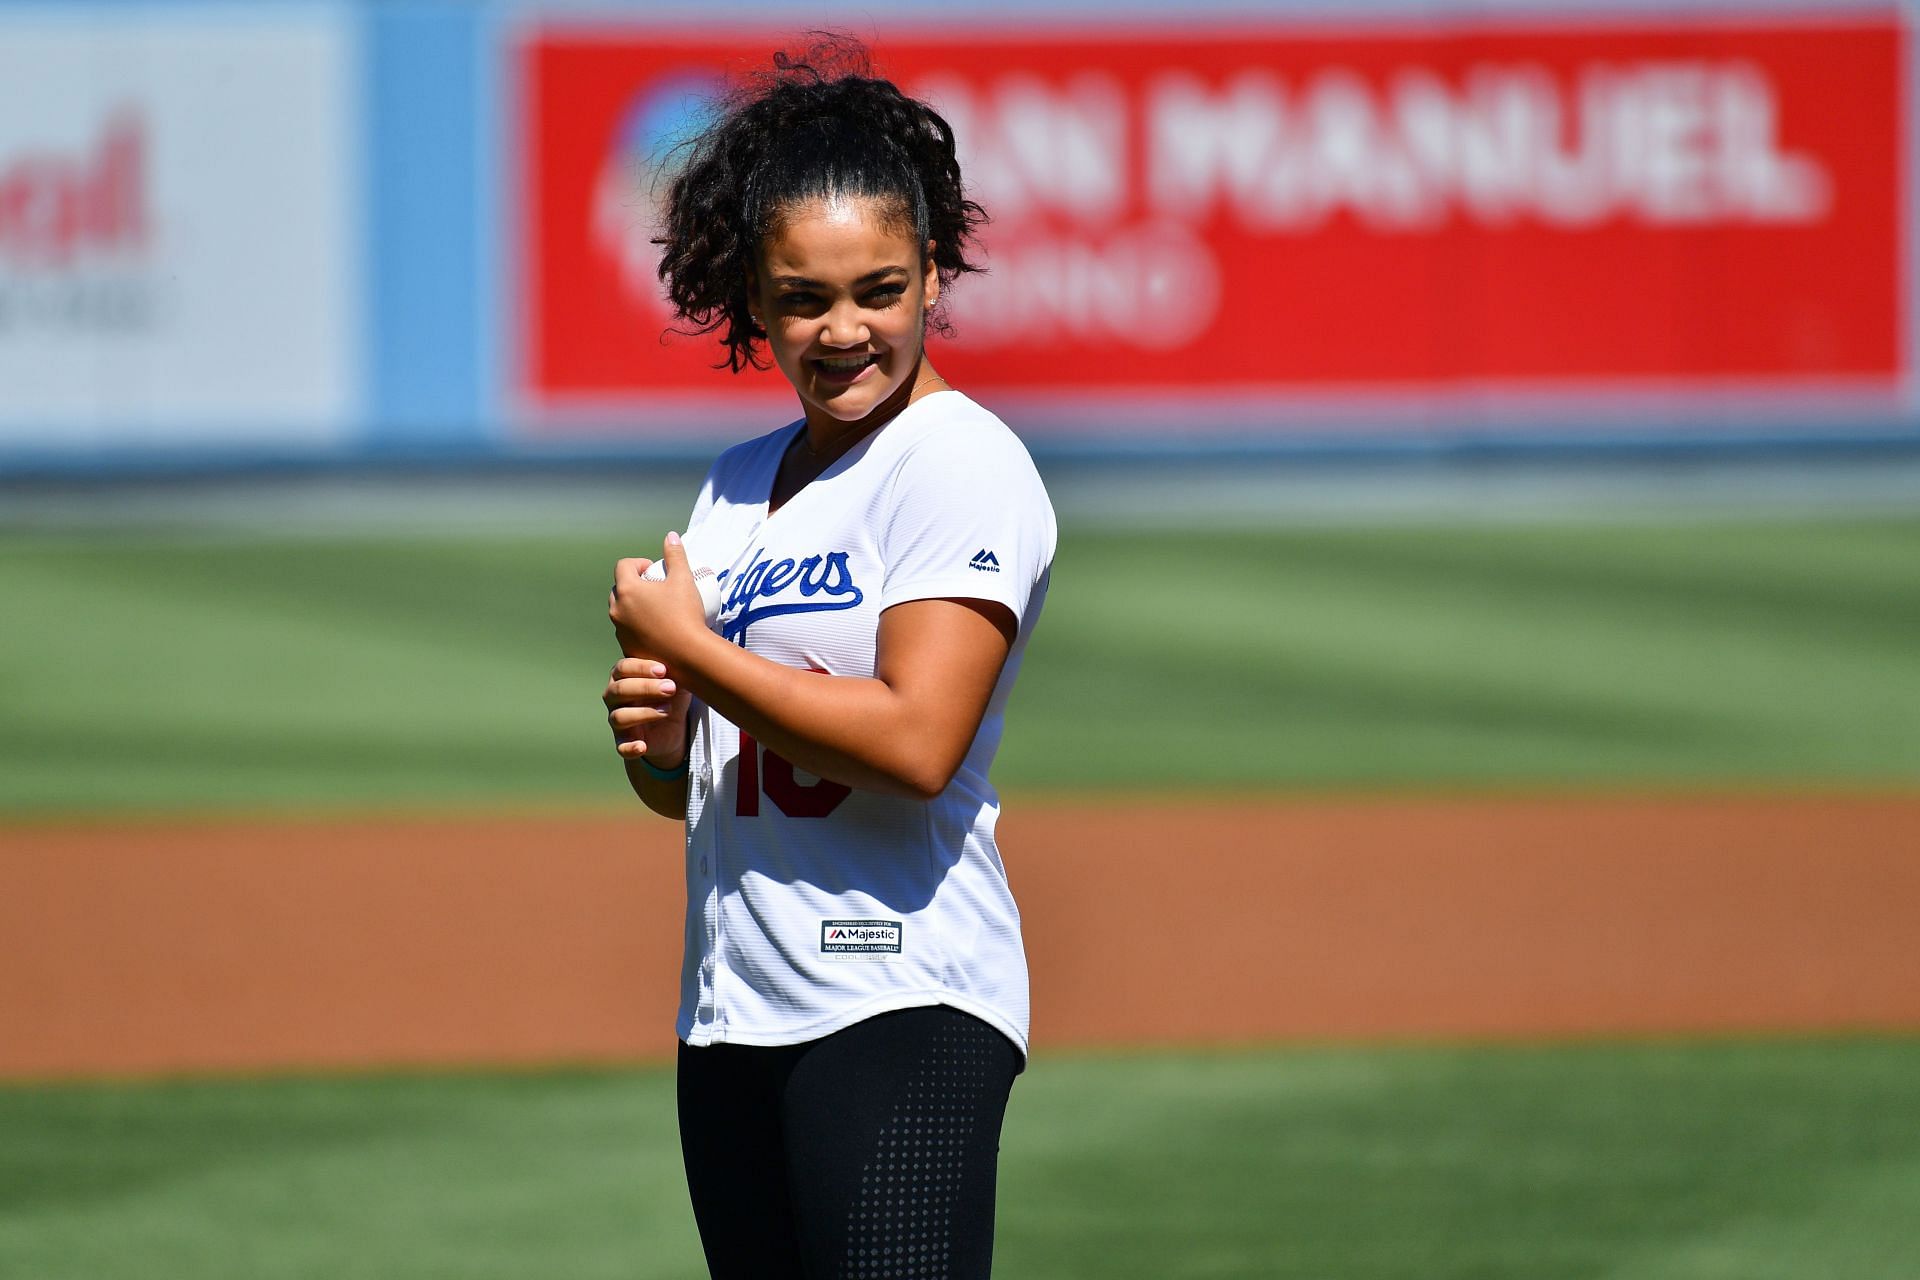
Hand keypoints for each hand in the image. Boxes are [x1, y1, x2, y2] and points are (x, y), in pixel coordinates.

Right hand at [602, 657, 692, 767]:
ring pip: (619, 717)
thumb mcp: (676, 678)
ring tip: (668, 710)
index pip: (623, 668)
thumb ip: (676, 668)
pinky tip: (642, 746)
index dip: (641, 668)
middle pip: (619, 690)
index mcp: (622, 676)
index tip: (663, 670)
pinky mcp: (624, 741)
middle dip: (646, 687)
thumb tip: (688, 658)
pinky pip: (621, 747)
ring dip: (644, 713)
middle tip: (671, 688)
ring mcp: (616, 720)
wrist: (672, 725)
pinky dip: (630, 748)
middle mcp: (614, 697)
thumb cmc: (670, 693)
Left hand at [608, 532, 706, 663]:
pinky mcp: (627, 647)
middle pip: (619, 588)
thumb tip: (671, 536)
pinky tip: (657, 629)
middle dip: (634, 584)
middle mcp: (617, 609)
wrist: (688, 655)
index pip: (623, 565)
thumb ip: (676, 555)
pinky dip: (637, 625)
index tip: (654, 570)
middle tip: (655, 588)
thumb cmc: (685, 614)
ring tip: (657, 609)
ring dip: (634, 605)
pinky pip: (627, 630)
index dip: (638, 563)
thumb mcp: (684, 579)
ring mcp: (620, 630)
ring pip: (621, 611)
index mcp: (627, 590)